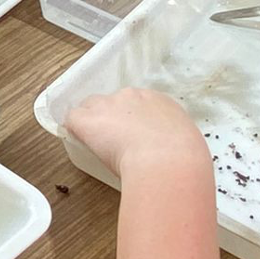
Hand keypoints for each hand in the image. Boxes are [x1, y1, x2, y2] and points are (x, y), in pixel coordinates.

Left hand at [65, 89, 207, 176]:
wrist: (168, 162)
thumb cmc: (184, 159)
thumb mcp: (186, 142)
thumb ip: (172, 139)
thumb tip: (168, 150)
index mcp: (158, 100)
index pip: (136, 104)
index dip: (132, 121)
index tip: (134, 137)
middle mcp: (131, 96)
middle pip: (112, 102)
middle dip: (111, 119)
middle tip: (117, 145)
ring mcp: (108, 106)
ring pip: (90, 108)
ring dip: (92, 124)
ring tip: (98, 147)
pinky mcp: (89, 120)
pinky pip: (73, 120)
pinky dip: (74, 130)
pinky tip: (78, 142)